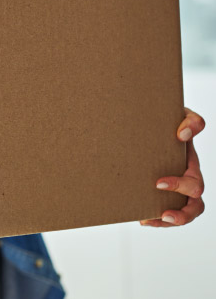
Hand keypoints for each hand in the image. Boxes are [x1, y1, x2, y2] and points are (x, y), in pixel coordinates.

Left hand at [140, 107, 205, 226]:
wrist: (150, 123)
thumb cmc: (168, 121)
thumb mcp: (182, 115)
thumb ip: (191, 120)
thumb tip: (183, 135)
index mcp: (190, 167)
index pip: (195, 184)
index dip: (180, 187)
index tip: (158, 183)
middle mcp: (185, 181)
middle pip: (195, 206)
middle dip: (183, 215)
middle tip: (165, 214)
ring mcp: (174, 190)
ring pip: (181, 214)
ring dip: (167, 222)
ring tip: (148, 220)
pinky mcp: (160, 193)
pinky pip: (163, 213)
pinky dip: (154, 218)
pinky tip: (141, 218)